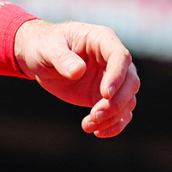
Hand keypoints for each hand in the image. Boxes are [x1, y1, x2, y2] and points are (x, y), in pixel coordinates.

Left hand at [13, 19, 139, 137]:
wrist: (40, 58)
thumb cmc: (44, 46)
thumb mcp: (47, 49)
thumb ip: (62, 58)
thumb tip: (78, 71)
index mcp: (102, 40)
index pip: (120, 56)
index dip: (117, 76)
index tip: (104, 95)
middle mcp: (112, 60)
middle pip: (130, 81)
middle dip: (116, 102)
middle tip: (95, 115)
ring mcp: (111, 79)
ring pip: (128, 100)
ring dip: (113, 117)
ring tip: (89, 125)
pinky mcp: (105, 97)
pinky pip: (120, 113)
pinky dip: (113, 125)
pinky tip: (97, 132)